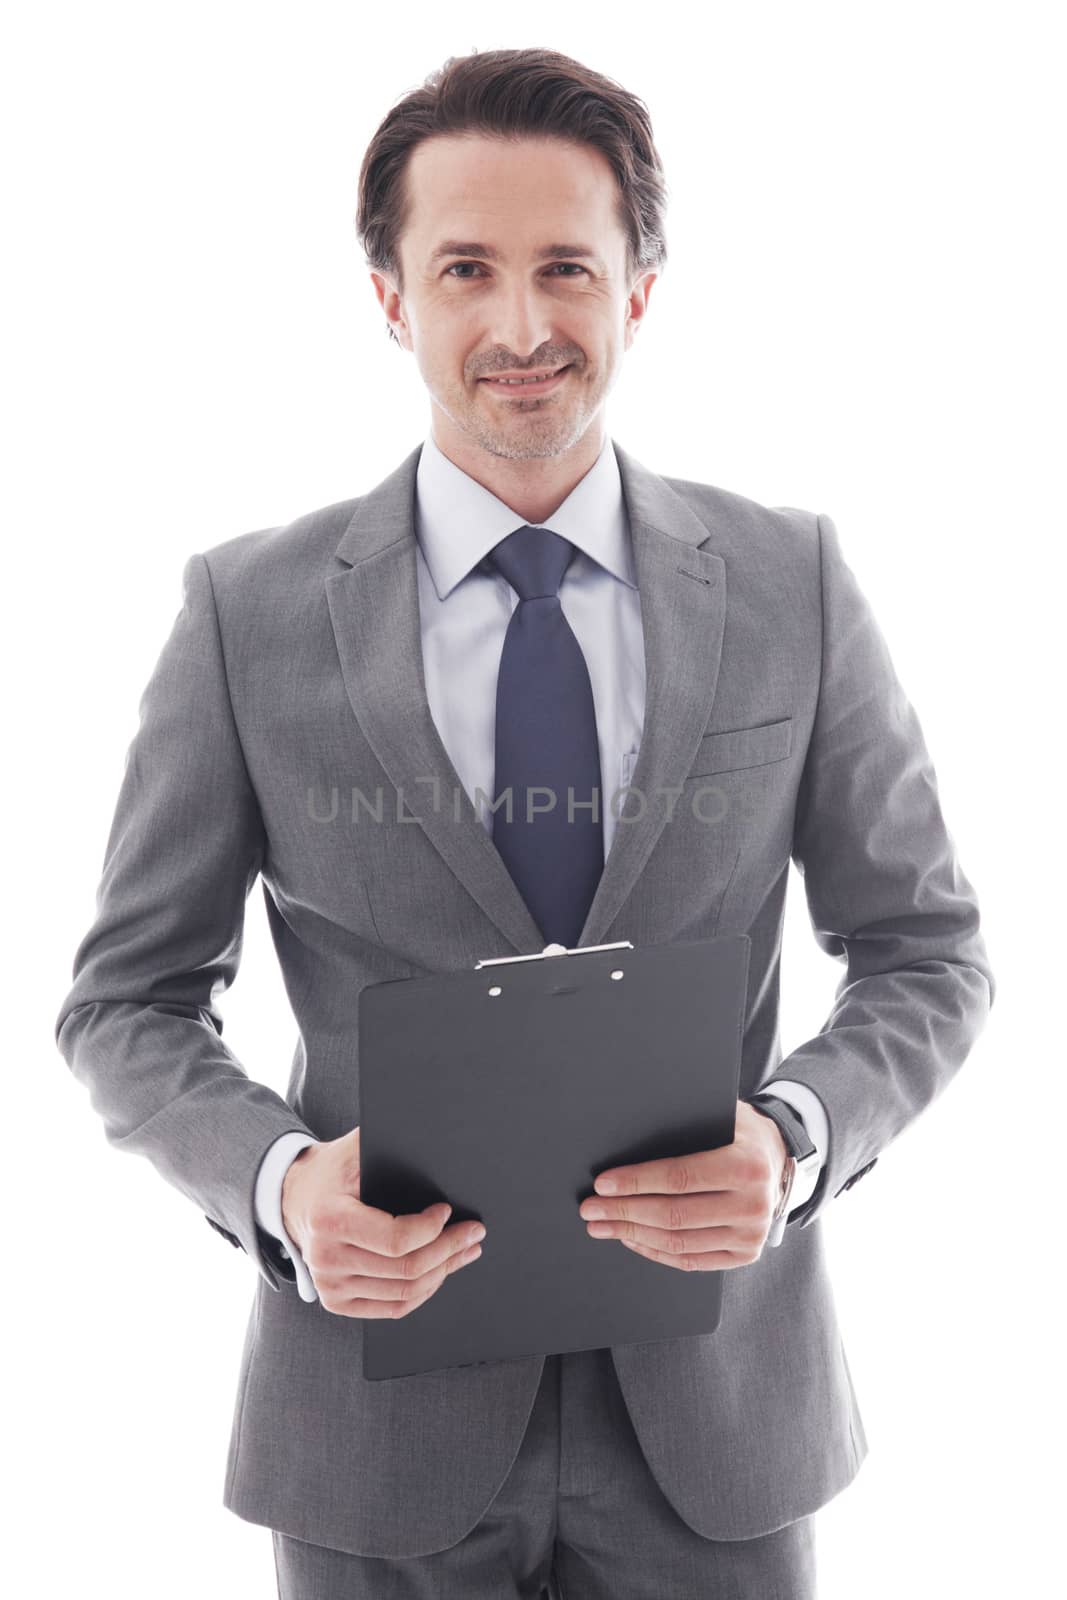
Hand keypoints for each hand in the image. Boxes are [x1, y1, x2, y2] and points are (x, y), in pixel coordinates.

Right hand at [281, 1126, 485, 1316]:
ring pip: (405, 1292)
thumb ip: (389, 1145)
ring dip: (443, 1271)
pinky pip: (393, 1307)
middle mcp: (326, 1259)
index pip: (395, 1240)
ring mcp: (330, 1285)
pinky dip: (423, 1291)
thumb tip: (435, 1145)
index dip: (431, 1229)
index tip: (447, 1211)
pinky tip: (440, 1271)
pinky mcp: (337, 1301)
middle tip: (473, 1233)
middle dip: (449, 1250)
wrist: (294, 1198)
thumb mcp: (354, 1150)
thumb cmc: (331, 1172)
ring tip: (465, 1251)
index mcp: (330, 1220)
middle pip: (406, 1269)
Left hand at [578, 1099, 788, 1269]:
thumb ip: (685, 1125)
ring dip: (632, 1234)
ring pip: (678, 1242)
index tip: (603, 1184)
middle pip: (673, 1215)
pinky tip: (632, 1238)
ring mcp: (750, 1235)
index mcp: (746, 1166)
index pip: (680, 1178)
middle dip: (623, 1211)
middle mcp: (753, 1205)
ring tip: (602, 1225)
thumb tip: (628, 1137)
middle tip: (591, 1208)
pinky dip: (654, 1251)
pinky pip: (690, 1260)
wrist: (780, 1159)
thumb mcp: (721, 1116)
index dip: (636, 1182)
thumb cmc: (740, 1133)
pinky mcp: (744, 1254)